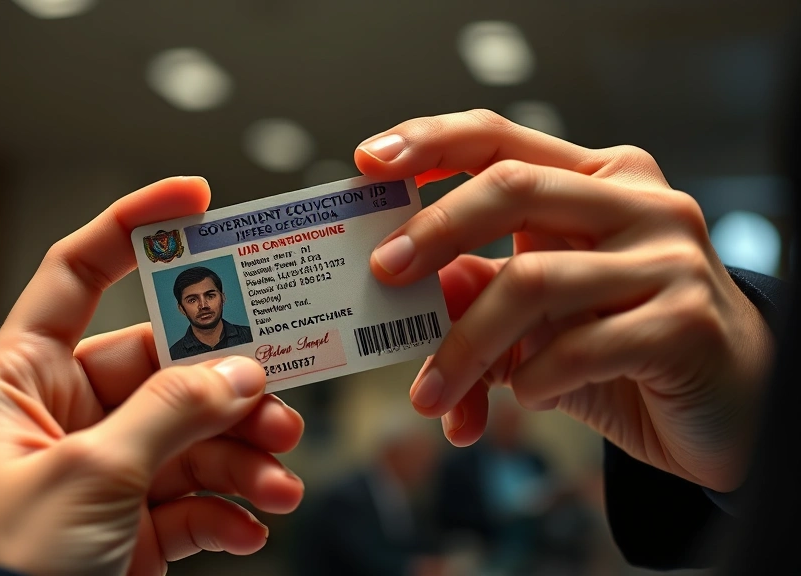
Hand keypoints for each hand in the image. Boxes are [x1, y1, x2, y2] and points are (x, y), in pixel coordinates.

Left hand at [0, 177, 304, 575]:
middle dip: (226, 389)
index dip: (133, 227)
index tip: (197, 201)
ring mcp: (102, 473)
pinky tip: (252, 525)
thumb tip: (240, 373)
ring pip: (190, 439)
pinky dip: (228, 512)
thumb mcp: (89, 475)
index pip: (77, 274)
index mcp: (20, 380)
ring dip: (241, 459)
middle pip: (163, 370)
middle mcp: (62, 417)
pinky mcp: (131, 527)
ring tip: (278, 481)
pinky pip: (192, 501)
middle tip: (277, 401)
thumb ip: (170, 414)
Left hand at [355, 111, 773, 492]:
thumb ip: (489, 290)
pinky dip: (534, 378)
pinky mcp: (685, 322)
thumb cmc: (627, 347)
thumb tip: (429, 278)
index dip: (430, 143)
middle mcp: (637, 202)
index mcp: (597, 181)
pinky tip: (525, 396)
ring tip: (430, 394)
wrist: (728, 406)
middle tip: (383, 272)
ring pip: (534, 280)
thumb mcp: (546, 315)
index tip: (369, 162)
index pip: (501, 139)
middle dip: (434, 231)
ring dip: (466, 345)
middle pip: (512, 189)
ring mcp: (668, 258)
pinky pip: (581, 346)